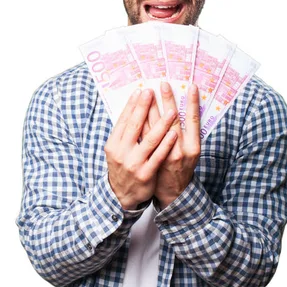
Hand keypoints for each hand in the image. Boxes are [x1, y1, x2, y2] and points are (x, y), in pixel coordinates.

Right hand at [104, 88, 177, 209]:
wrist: (122, 195)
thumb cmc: (123, 167)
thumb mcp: (117, 150)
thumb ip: (124, 133)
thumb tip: (133, 108)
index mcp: (113, 144)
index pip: (123, 120)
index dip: (132, 105)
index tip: (140, 90)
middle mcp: (121, 153)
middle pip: (134, 126)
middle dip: (144, 107)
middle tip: (152, 91)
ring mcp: (134, 164)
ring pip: (149, 140)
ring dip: (161, 123)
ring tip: (171, 110)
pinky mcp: (145, 174)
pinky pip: (158, 156)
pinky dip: (166, 144)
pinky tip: (173, 133)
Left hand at [153, 82, 200, 209]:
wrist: (172, 192)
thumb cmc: (182, 168)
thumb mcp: (190, 152)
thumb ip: (187, 134)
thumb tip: (181, 110)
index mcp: (193, 147)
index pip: (193, 120)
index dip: (192, 103)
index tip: (191, 86)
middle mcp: (180, 150)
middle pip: (173, 120)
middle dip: (168, 100)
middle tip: (164, 83)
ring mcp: (164, 155)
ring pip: (155, 127)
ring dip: (151, 108)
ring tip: (148, 92)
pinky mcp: (149, 159)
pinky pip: (144, 138)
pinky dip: (141, 124)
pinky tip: (137, 111)